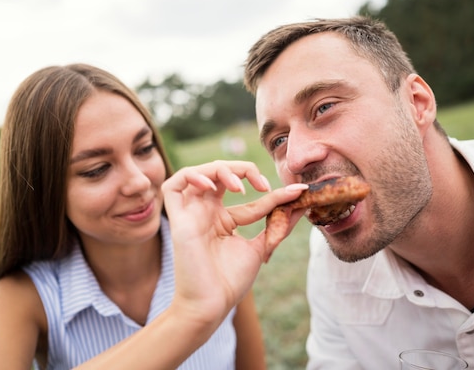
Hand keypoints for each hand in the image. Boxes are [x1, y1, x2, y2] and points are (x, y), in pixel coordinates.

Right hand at [161, 160, 306, 324]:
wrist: (213, 304)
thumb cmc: (231, 280)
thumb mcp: (261, 246)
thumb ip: (277, 223)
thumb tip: (299, 203)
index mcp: (223, 218)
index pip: (248, 194)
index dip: (273, 192)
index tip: (299, 193)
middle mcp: (206, 212)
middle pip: (220, 173)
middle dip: (244, 170)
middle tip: (265, 185)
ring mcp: (191, 213)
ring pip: (198, 173)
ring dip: (221, 170)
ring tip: (240, 187)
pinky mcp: (177, 218)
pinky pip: (174, 185)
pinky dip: (193, 176)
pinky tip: (211, 186)